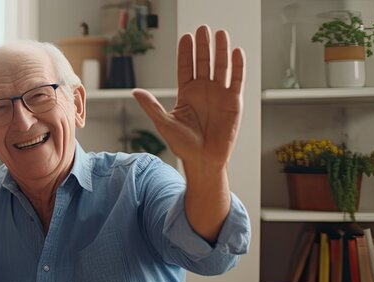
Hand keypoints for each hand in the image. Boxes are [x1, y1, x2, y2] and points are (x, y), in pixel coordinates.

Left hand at [132, 25, 244, 171]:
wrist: (203, 161)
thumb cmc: (183, 145)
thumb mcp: (164, 124)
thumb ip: (152, 106)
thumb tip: (135, 91)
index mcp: (187, 93)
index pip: (186, 67)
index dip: (186, 52)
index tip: (186, 36)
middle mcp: (203, 90)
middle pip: (203, 62)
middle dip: (203, 46)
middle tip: (203, 28)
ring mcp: (219, 95)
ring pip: (221, 67)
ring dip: (221, 51)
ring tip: (220, 34)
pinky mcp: (234, 102)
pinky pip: (237, 80)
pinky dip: (238, 66)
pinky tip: (236, 52)